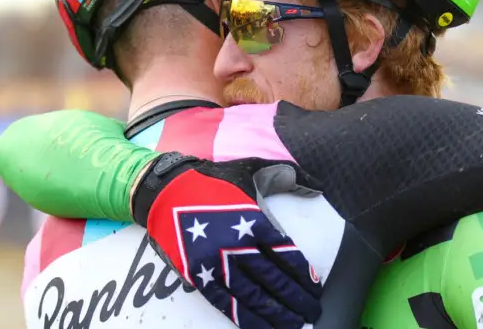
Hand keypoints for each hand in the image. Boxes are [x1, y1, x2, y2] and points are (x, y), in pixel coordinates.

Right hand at [131, 152, 323, 328]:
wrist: (165, 190)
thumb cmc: (211, 180)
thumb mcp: (250, 169)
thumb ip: (284, 176)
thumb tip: (317, 188)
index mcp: (252, 221)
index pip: (285, 253)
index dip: (302, 273)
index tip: (314, 287)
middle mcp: (236, 245)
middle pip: (273, 279)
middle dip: (296, 298)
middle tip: (312, 312)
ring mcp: (216, 263)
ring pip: (252, 296)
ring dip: (276, 314)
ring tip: (294, 325)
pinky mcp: (198, 276)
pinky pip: (226, 304)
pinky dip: (245, 318)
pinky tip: (262, 328)